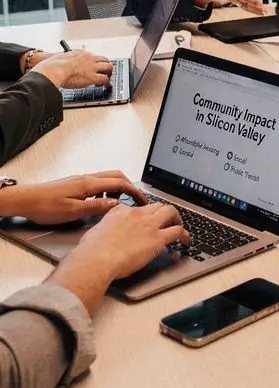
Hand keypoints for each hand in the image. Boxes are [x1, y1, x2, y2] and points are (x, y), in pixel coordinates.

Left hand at [0, 172, 146, 224]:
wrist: (26, 200)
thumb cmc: (45, 206)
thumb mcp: (73, 211)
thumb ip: (96, 207)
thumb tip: (116, 205)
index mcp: (88, 184)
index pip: (119, 183)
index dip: (134, 191)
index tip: (142, 200)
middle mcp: (86, 179)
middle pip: (116, 176)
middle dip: (130, 186)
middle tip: (137, 199)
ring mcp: (80, 180)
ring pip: (106, 179)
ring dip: (118, 188)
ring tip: (120, 204)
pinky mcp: (75, 185)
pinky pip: (97, 184)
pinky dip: (106, 191)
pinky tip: (101, 203)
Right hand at [32, 50, 112, 90]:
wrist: (55, 69)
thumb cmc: (54, 65)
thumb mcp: (58, 58)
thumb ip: (62, 59)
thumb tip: (56, 61)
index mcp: (80, 53)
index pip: (92, 55)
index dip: (94, 62)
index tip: (93, 65)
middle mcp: (88, 58)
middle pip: (103, 59)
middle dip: (105, 65)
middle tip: (105, 70)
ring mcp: (92, 67)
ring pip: (108, 67)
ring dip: (108, 72)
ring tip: (108, 77)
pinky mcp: (93, 76)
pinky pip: (105, 79)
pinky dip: (107, 83)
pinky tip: (107, 85)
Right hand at [74, 202, 188, 284]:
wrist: (97, 258)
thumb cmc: (92, 250)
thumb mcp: (95, 232)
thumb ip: (105, 230)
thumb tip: (106, 235)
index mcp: (120, 211)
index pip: (136, 208)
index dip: (142, 214)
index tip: (144, 220)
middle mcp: (136, 214)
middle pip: (156, 205)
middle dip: (163, 212)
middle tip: (167, 220)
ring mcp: (148, 225)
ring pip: (170, 212)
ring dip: (177, 218)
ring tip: (179, 226)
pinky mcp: (157, 239)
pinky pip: (177, 231)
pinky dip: (184, 235)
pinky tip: (186, 241)